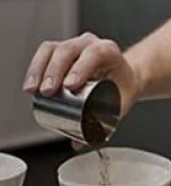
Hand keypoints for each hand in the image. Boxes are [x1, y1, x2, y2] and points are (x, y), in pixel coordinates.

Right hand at [22, 32, 141, 115]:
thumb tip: (80, 141)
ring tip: (33, 90)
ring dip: (40, 69)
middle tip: (48, 91)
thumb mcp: (122, 103)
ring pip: (53, 49)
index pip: (95, 53)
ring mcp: (75, 45)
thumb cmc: (123, 87)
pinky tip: (30, 86)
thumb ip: (105, 123)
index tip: (70, 86)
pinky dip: (35, 68)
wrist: (124, 77)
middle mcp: (91, 44)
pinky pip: (45, 53)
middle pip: (70, 49)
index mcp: (110, 52)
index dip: (81, 67)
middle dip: (55, 70)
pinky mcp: (61, 50)